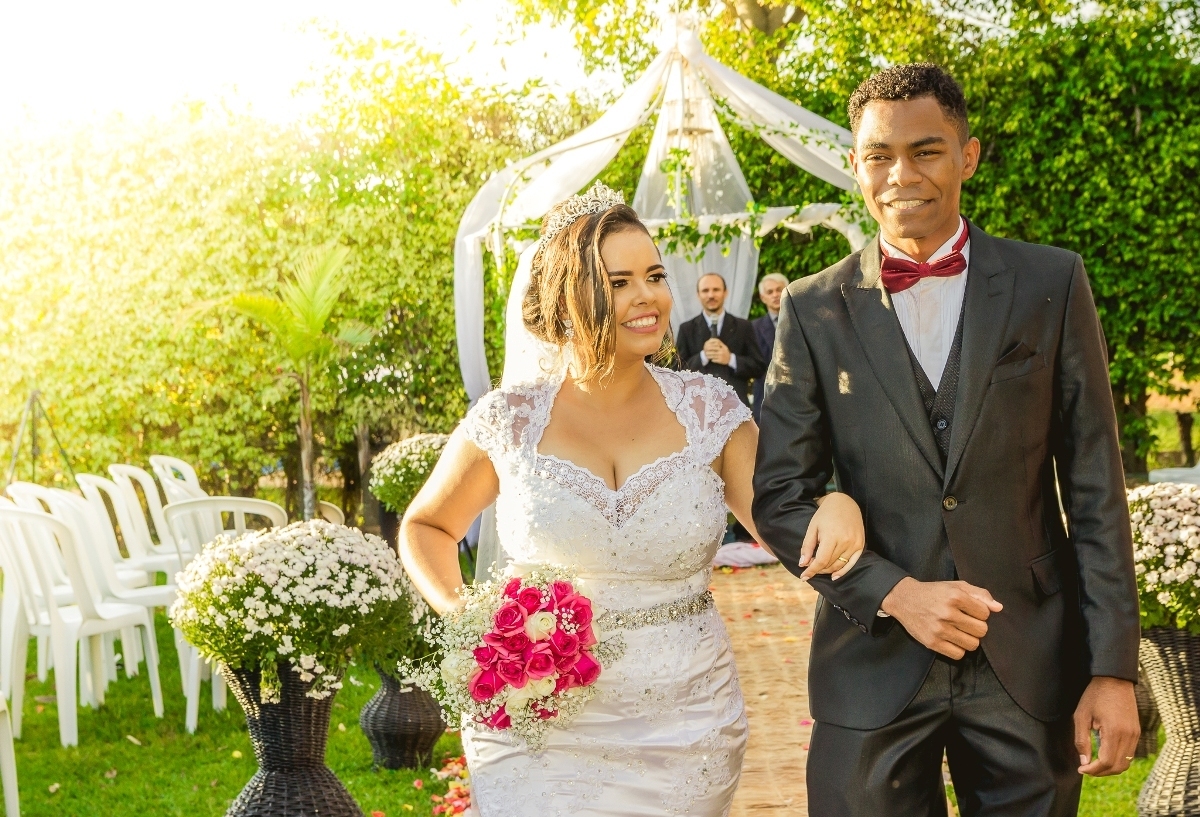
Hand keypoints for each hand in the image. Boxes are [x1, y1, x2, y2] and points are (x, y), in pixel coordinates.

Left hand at [704, 338, 730, 364]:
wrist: (730, 359)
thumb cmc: (725, 352)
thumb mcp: (724, 347)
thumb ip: (720, 343)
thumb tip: (715, 340)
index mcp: (722, 348)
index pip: (715, 347)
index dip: (710, 347)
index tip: (707, 347)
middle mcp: (721, 352)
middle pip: (713, 352)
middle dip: (708, 352)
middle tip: (705, 352)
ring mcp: (721, 356)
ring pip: (713, 356)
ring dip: (709, 356)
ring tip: (706, 356)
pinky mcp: (720, 361)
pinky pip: (714, 360)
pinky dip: (712, 360)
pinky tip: (711, 359)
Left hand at [800, 493, 864, 580]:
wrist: (844, 503)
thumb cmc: (825, 514)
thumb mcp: (813, 527)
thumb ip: (807, 546)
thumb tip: (803, 563)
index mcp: (832, 536)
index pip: (821, 560)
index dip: (811, 570)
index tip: (803, 577)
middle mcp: (845, 541)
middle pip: (830, 564)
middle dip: (818, 569)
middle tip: (809, 567)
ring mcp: (855, 544)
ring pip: (839, 565)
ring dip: (828, 570)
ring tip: (819, 569)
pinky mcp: (860, 545)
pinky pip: (852, 563)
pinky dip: (843, 571)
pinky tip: (835, 576)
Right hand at [880, 578, 1002, 658]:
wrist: (904, 599)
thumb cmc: (934, 592)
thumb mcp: (956, 586)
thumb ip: (979, 594)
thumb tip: (999, 608)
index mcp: (955, 596)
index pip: (985, 613)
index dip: (980, 613)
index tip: (970, 611)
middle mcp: (947, 613)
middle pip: (981, 631)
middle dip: (977, 627)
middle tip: (966, 622)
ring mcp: (939, 629)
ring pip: (972, 644)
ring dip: (969, 639)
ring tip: (960, 631)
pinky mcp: (932, 642)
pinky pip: (958, 654)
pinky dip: (958, 649)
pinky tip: (952, 639)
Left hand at [1075, 676, 1138, 775]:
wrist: (1114, 679)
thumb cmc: (1095, 695)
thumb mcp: (1081, 716)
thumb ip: (1081, 740)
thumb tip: (1084, 762)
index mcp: (1114, 732)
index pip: (1106, 762)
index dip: (1093, 770)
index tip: (1081, 769)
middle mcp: (1128, 736)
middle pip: (1118, 766)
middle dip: (1101, 772)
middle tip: (1086, 769)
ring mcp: (1135, 734)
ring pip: (1126, 763)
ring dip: (1110, 768)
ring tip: (1094, 765)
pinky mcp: (1137, 732)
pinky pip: (1129, 754)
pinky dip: (1118, 760)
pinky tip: (1104, 756)